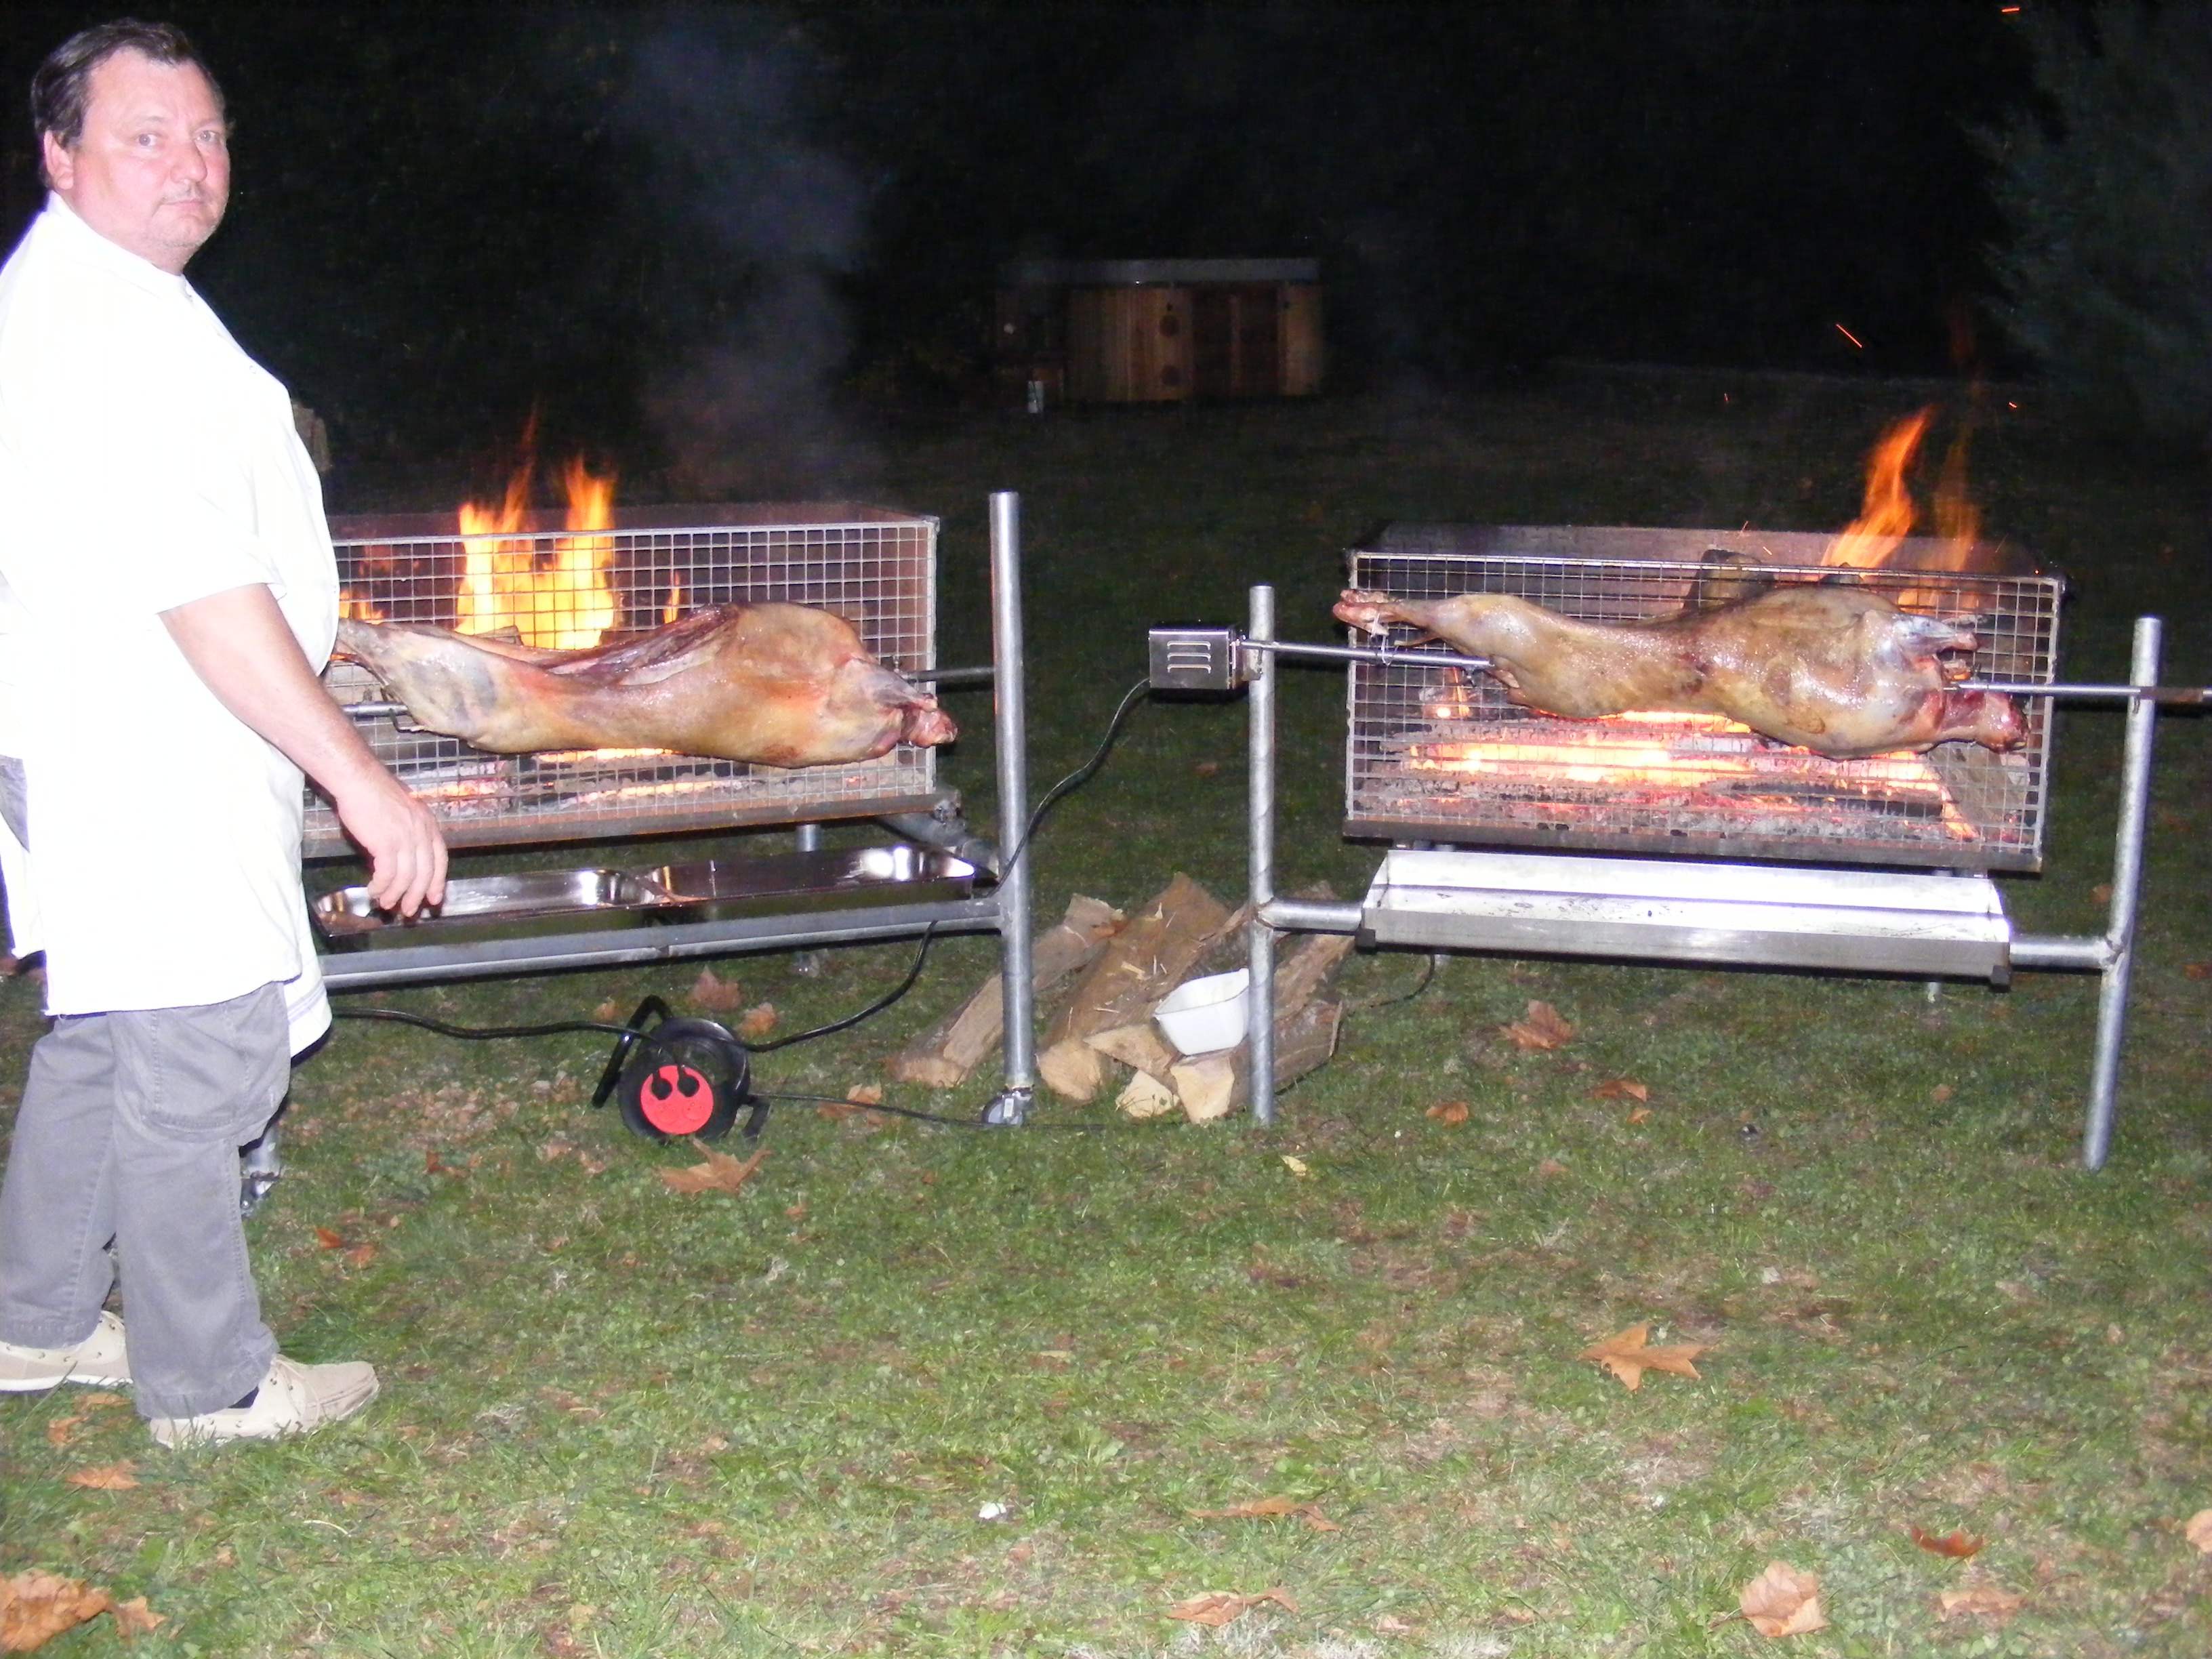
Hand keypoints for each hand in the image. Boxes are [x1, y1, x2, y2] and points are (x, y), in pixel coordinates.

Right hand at [158, 585, 449, 916]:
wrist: (352, 773)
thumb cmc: (368, 789)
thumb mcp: (394, 810)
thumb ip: (401, 830)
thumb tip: (398, 851)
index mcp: (425, 820)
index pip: (439, 857)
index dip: (437, 879)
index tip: (434, 897)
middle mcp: (420, 828)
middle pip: (426, 870)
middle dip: (419, 894)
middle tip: (409, 911)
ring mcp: (405, 834)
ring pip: (408, 876)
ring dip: (397, 893)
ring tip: (387, 905)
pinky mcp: (387, 840)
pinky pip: (389, 873)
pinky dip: (383, 886)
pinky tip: (374, 892)